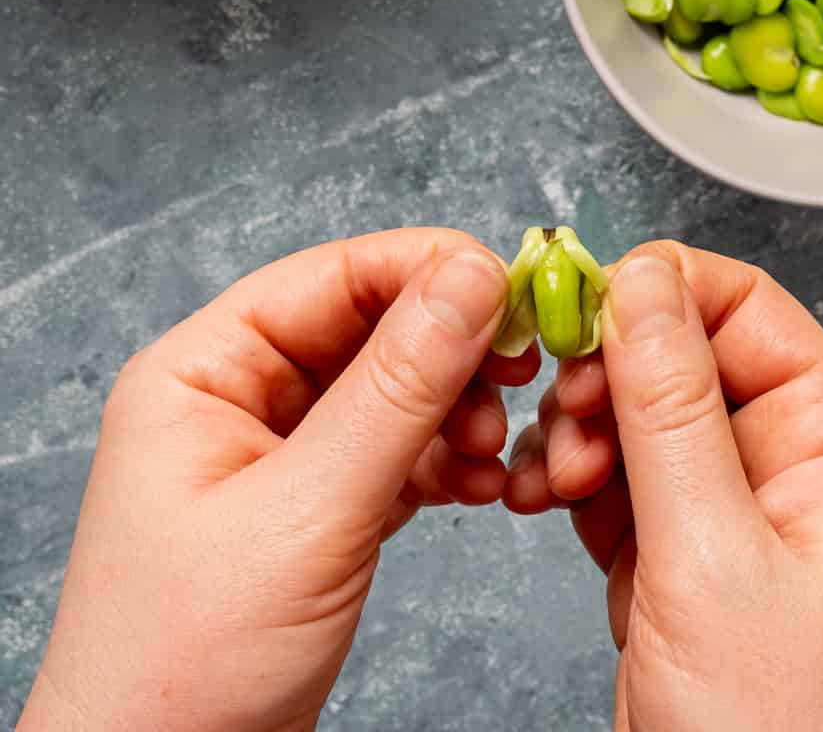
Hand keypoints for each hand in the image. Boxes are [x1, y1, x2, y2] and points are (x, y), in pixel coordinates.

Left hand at [19, 229, 537, 731]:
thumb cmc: (183, 669)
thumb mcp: (308, 514)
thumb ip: (398, 390)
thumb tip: (473, 278)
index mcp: (201, 371)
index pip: (332, 275)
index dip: (428, 269)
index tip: (514, 288)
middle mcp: (235, 400)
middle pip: (368, 329)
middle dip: (451, 351)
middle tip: (522, 375)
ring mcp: (273, 459)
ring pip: (391, 393)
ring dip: (457, 411)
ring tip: (499, 449)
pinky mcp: (310, 515)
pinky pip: (394, 455)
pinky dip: (447, 463)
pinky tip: (487, 484)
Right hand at [504, 241, 822, 731]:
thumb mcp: (712, 556)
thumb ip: (670, 407)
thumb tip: (640, 280)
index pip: (751, 310)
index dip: (665, 289)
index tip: (581, 297)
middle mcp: (790, 474)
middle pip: (688, 358)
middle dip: (610, 372)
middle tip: (560, 411)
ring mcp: (733, 525)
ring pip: (642, 419)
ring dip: (580, 429)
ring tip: (549, 477)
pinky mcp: (680, 572)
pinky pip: (619, 486)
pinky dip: (571, 482)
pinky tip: (539, 499)